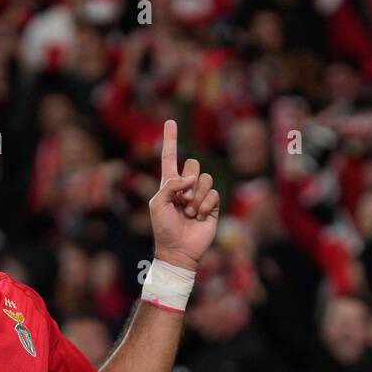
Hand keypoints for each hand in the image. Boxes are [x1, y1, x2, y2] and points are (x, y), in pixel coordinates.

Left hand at [150, 120, 219, 270]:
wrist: (178, 249)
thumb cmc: (163, 228)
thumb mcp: (158, 203)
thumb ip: (171, 184)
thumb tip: (192, 177)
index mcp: (169, 184)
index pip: (169, 156)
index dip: (170, 139)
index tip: (170, 121)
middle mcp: (185, 186)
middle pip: (193, 164)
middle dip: (189, 180)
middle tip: (183, 200)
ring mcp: (200, 195)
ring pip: (205, 179)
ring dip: (197, 196)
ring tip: (190, 212)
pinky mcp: (212, 206)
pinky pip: (213, 194)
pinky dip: (205, 205)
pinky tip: (199, 217)